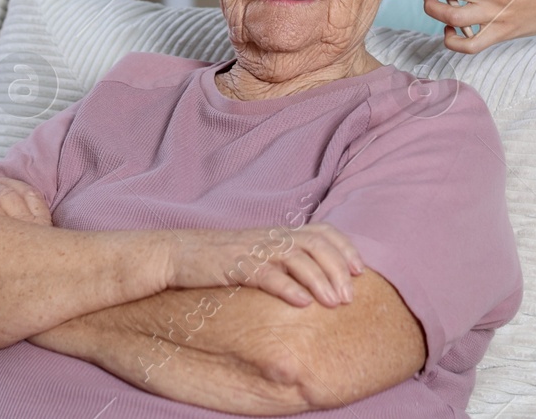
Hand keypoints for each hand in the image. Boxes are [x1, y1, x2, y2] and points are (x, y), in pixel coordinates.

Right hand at [163, 223, 365, 308]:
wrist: (175, 255)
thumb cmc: (217, 261)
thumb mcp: (255, 255)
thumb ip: (282, 261)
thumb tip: (312, 282)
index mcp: (277, 233)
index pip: (322, 231)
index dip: (344, 248)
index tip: (360, 270)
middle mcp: (269, 237)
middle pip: (315, 244)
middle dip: (337, 268)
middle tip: (349, 296)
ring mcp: (252, 249)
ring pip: (296, 258)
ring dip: (319, 280)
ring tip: (334, 303)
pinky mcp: (234, 265)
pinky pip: (266, 274)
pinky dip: (288, 288)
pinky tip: (302, 304)